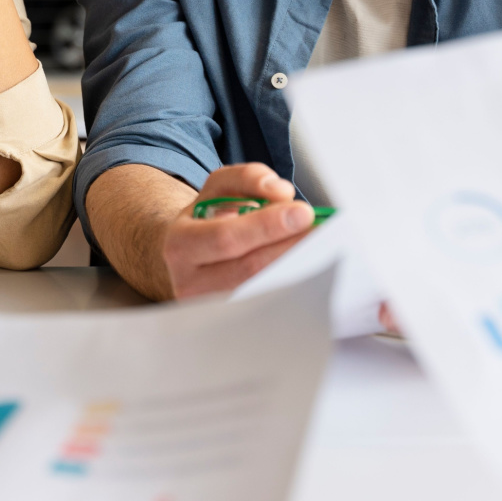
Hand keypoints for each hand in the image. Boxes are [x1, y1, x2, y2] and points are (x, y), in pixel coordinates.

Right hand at [163, 163, 313, 297]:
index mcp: (181, 245)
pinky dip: (290, 284)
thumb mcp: (217, 189)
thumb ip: (247, 178)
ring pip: (260, 291)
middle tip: (320, 230)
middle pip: (248, 269)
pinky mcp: (229, 322)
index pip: (226, 237)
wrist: (187, 257)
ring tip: (321, 246)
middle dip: (289, 247)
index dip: (266, 226)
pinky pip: (266, 305)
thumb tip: (279, 192)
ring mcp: (209, 309)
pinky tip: (308, 266)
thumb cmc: (206, 222)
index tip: (302, 212)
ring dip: (296, 268)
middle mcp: (189, 282)